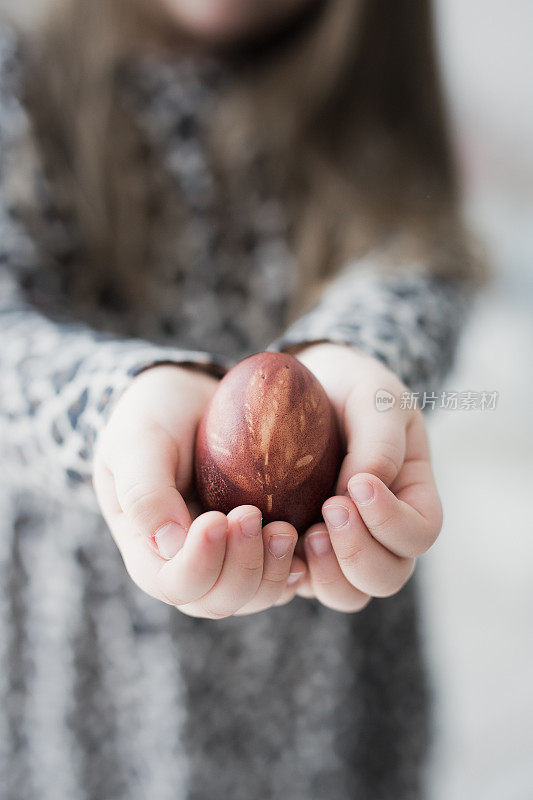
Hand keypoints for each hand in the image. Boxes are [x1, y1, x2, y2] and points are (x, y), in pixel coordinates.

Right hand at [93, 364, 305, 617]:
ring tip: (285, 529)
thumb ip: (143, 490)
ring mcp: (227, 561)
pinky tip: (307, 539)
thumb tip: (167, 544)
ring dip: (272, 570)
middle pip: (217, 600)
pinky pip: (282, 579)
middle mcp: (188, 565)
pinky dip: (296, 567)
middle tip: (255, 515)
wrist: (194, 399)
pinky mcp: (260, 548)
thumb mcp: (138, 441)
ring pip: (254, 596)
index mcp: (148, 549)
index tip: (218, 518)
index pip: (174, 583)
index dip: (198, 563)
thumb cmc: (156, 415)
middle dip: (242, 567)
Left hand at [287, 342, 442, 612]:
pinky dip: (289, 573)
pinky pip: (300, 583)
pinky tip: (273, 539)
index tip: (359, 484)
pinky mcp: (300, 549)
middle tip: (329, 509)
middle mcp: (381, 531)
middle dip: (359, 551)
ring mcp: (339, 545)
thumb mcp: (374, 396)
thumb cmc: (350, 388)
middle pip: (388, 577)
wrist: (306, 385)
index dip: (393, 521)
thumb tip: (360, 492)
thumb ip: (379, 441)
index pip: (420, 534)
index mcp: (411, 496)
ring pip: (348, 594)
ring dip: (328, 572)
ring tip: (303, 533)